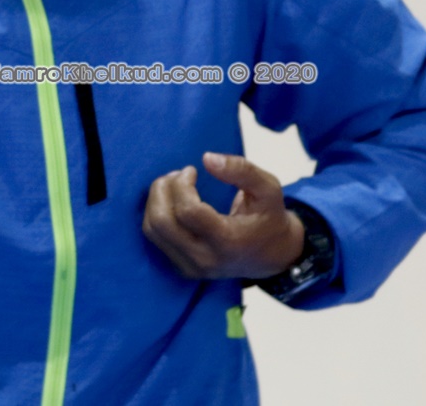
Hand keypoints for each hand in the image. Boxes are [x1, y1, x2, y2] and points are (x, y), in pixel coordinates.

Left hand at [141, 152, 304, 278]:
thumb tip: (206, 158)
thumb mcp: (268, 189)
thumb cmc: (269, 217)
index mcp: (228, 242)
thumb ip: (242, 170)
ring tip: (172, 185)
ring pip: (152, 229)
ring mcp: (191, 267)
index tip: (191, 170)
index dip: (182, 184)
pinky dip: (156, 213)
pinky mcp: (182, 267)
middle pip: (162, 222)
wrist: (272, 255)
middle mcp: (206, 259)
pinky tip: (172, 201)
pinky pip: (155, 237)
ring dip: (155, 200)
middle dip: (162, 189)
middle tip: (176, 175)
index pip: (187, 211)